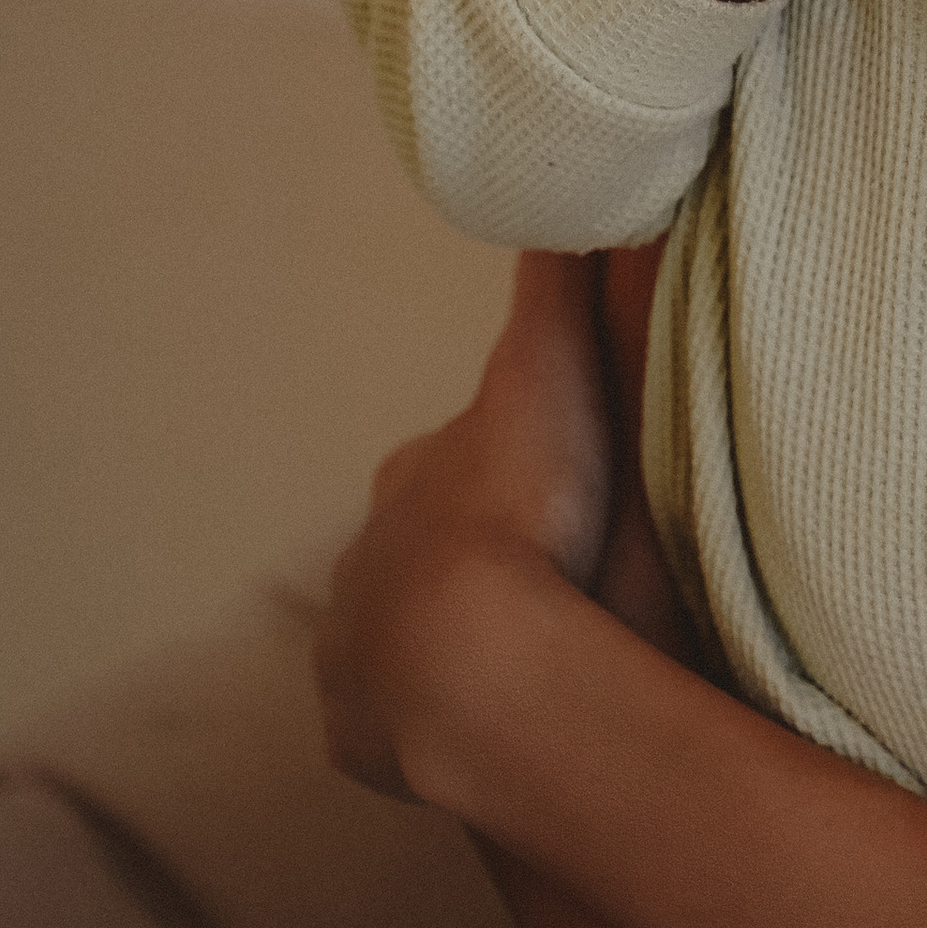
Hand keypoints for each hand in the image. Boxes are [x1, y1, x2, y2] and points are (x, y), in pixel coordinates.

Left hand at [315, 250, 618, 798]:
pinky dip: (424, 721)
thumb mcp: (552, 368)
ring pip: (398, 635)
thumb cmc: (521, 506)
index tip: (548, 488)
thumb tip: (573, 195)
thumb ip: (561, 288)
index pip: (452, 460)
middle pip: (419, 548)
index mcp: (414, 474)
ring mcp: (353, 647)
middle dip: (464, 561)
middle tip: (539, 583)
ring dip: (444, 645)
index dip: (499, 470)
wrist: (473, 653)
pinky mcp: (356, 729)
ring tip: (515, 668)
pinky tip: (474, 732)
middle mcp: (366, 556)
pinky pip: (390, 722)